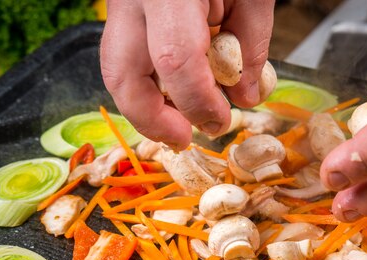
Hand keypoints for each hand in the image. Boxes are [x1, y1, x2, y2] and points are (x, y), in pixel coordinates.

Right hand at [100, 0, 274, 148]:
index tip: (221, 122)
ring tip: (178, 121)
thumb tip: (246, 97)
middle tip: (182, 139)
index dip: (198, 103)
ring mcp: (120, 1)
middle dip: (151, 120)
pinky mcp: (121, 7)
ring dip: (145, 105)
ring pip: (115, 68)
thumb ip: (251, 42)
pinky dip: (148, 80)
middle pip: (122, 75)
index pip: (175, 60)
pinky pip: (125, 54)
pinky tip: (173, 89)